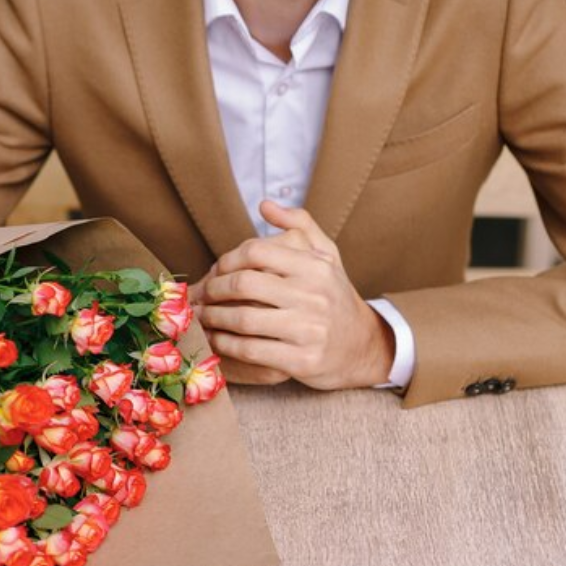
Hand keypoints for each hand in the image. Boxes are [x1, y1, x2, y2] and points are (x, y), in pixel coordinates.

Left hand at [189, 201, 394, 389]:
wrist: (363, 345)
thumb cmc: (335, 296)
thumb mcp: (327, 255)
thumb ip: (299, 224)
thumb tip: (265, 205)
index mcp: (315, 266)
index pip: (256, 251)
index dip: (227, 260)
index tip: (215, 270)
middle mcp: (313, 295)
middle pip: (243, 284)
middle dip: (213, 289)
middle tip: (201, 295)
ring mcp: (308, 330)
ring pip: (243, 319)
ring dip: (213, 318)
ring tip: (201, 316)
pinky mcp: (302, 360)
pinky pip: (251, 350)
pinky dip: (226, 345)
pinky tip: (217, 340)